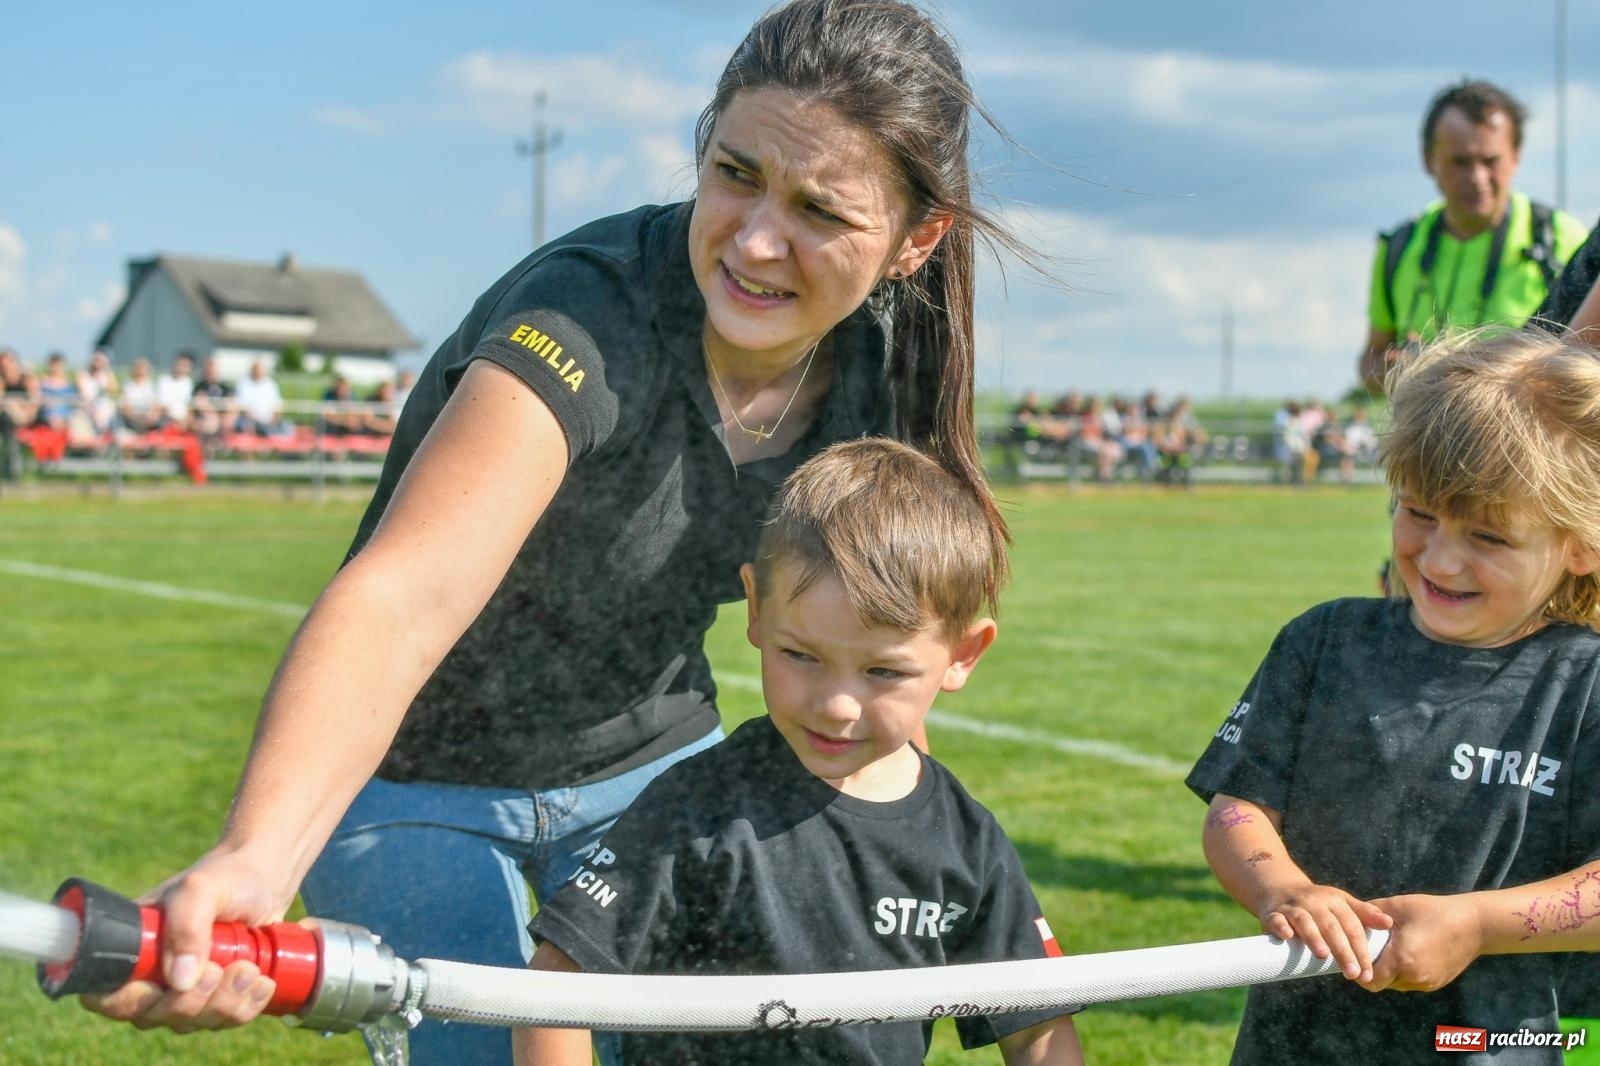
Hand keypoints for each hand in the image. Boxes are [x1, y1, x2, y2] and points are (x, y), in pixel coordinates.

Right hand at [79, 847, 291, 1030]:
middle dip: (191, 1001)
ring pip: (190, 1022)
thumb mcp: (201, 889)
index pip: (105, 994)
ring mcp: (184, 988)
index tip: (168, 983)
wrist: (264, 880)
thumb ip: (186, 925)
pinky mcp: (217, 996)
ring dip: (224, 1002)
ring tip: (251, 968)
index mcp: (131, 948)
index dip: (129, 1002)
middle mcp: (151, 974)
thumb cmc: (225, 878)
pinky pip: (222, 1020)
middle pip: (152, 1016)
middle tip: (222, 967)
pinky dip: (245, 1007)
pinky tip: (263, 983)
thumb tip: (180, 982)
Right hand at [1258, 882, 1391, 982]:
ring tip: (1322, 956)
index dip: (1361, 950)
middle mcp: (1315, 902)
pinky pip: (1277, 919)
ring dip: (1313, 937)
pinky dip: (1281, 926)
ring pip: (1305, 921)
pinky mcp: (1274, 913)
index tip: (1368, 972)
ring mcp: (1294, 907)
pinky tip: (1286, 936)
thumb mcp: (1342, 904)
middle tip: (1353, 973)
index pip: (1353, 927)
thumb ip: (1364, 915)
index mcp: (1335, 901)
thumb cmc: (1317, 903)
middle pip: (1331, 926)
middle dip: (1343, 950)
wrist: (1280, 888)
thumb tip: (1389, 924)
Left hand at [1359, 893, 1482, 992]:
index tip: (1354, 956)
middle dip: (1372, 969)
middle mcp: (1414, 977)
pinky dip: (1403, 972)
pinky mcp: (1436, 984)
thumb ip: (1369, 912)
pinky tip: (1407, 953)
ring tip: (1389, 949)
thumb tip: (1349, 916)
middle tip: (1371, 950)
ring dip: (1388, 971)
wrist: (1475, 925)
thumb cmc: (1434, 912)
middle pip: (1381, 983)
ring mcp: (1427, 983)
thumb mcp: (1398, 905)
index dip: (1358, 970)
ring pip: (1396, 984)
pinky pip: (1410, 982)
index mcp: (1402, 959)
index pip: (1370, 980)